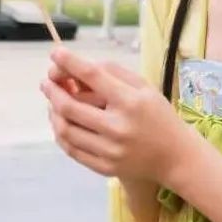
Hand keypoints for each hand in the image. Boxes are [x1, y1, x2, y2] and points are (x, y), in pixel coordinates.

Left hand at [42, 47, 188, 183]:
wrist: (175, 156)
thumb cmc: (158, 115)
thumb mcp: (143, 87)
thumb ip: (112, 73)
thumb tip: (78, 66)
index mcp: (130, 102)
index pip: (93, 76)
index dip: (70, 62)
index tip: (55, 53)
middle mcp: (118, 127)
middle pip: (71, 106)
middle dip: (52, 91)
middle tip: (46, 82)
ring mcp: (110, 151)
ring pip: (66, 129)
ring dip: (53, 112)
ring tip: (52, 102)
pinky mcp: (105, 168)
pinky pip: (72, 149)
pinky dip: (60, 133)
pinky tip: (61, 122)